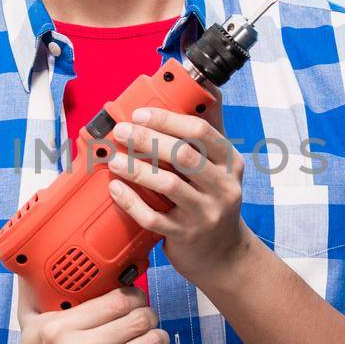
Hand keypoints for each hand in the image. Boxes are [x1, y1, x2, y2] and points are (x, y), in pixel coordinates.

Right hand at [12, 278, 169, 343]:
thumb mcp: (29, 331)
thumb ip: (33, 297)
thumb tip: (29, 267)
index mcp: (60, 328)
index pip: (116, 300)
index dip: (135, 295)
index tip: (135, 298)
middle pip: (138, 318)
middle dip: (149, 315)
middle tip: (147, 318)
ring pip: (150, 342)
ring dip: (158, 337)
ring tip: (153, 337)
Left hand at [104, 85, 248, 290]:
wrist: (225, 255)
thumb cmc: (215, 201)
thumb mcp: (222, 166)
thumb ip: (210, 131)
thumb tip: (205, 88)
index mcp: (230, 162)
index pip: (201, 132)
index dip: (168, 119)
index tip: (141, 112)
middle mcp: (222, 187)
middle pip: (183, 155)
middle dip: (147, 139)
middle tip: (121, 131)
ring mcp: (205, 213)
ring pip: (168, 185)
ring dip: (136, 169)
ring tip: (114, 159)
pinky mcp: (186, 236)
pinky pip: (153, 217)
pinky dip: (131, 201)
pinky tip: (116, 189)